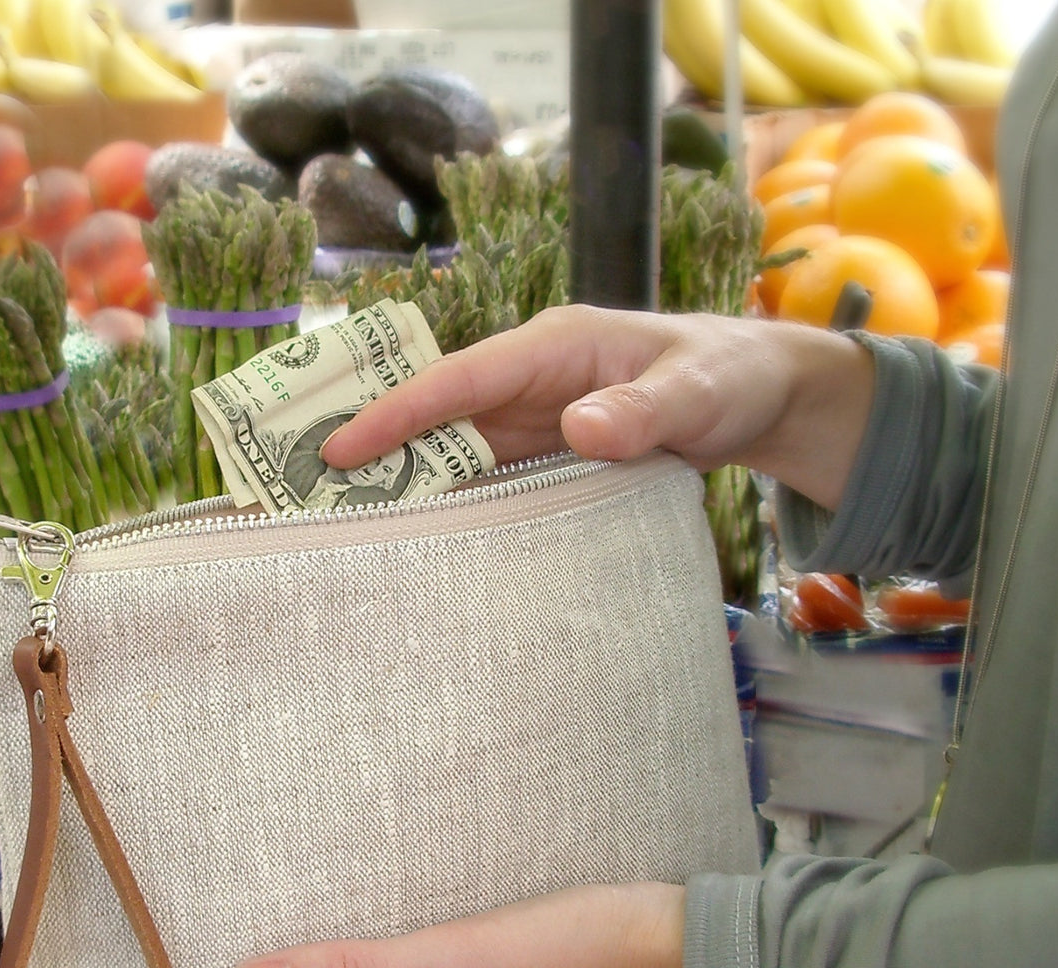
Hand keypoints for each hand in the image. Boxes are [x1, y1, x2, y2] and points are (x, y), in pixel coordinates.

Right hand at [323, 304, 874, 511]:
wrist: (755, 395)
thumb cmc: (726, 377)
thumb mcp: (698, 391)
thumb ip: (645, 411)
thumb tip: (580, 428)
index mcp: (552, 346)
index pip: (460, 377)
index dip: (398, 411)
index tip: (342, 447)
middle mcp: (528, 378)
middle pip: (435, 412)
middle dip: (372, 441)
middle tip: (301, 486)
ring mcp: (531, 415)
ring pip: (449, 446)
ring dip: (399, 477)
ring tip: (336, 517)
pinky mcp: (541, 449)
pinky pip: (481, 473)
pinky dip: (444, 497)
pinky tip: (411, 532)